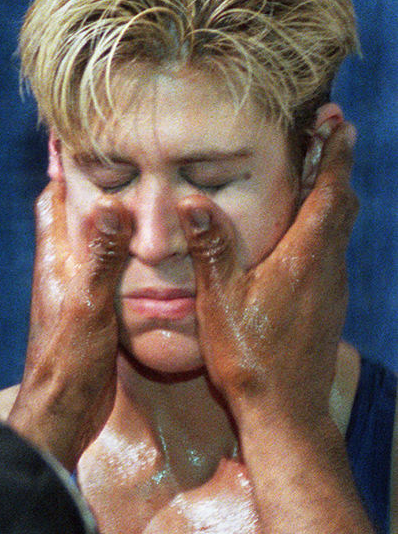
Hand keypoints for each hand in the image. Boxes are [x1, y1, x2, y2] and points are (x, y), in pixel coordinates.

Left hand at [8, 181, 131, 469]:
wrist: (65, 410)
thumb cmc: (70, 358)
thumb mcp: (90, 304)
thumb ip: (102, 256)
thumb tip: (111, 203)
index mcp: (56, 260)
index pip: (52, 202)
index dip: (64, 172)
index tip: (82, 143)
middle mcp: (64, 269)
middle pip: (74, 217)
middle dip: (94, 190)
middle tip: (129, 167)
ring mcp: (80, 290)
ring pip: (95, 245)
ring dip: (114, 225)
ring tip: (147, 202)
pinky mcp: (96, 310)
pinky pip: (111, 272)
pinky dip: (127, 257)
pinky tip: (152, 256)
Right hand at [178, 123, 358, 429]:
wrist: (286, 412)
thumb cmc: (250, 356)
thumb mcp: (220, 301)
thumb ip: (210, 249)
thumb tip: (192, 200)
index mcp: (304, 257)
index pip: (329, 192)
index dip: (335, 154)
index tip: (340, 122)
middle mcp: (326, 267)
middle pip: (341, 204)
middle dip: (337, 165)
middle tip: (330, 134)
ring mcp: (331, 288)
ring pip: (340, 229)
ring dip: (333, 195)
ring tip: (318, 173)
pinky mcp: (328, 306)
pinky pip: (333, 252)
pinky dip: (326, 226)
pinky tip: (304, 235)